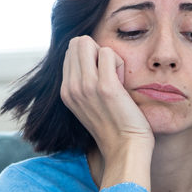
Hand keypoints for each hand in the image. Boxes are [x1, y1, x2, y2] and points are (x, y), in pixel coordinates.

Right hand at [60, 36, 153, 157]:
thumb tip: (90, 56)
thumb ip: (83, 82)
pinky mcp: (105, 87)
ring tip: (116, 80)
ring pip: (89, 43)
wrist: (126, 148)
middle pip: (77, 42)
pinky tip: (123, 84)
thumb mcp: (89, 104)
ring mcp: (86, 87)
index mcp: (66, 92)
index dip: (91, 57)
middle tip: (110, 74)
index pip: (71, 51)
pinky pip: (108, 52)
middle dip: (96, 52)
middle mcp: (71, 88)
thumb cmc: (115, 126)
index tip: (102, 77)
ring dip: (108, 57)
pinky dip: (119, 63)